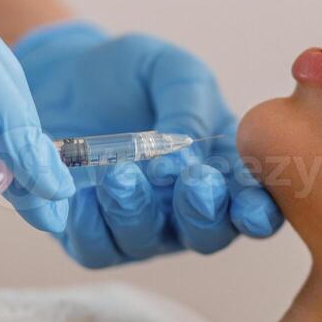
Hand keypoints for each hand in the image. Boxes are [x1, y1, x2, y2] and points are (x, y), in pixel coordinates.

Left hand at [13, 20, 282, 266]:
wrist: (65, 73)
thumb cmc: (133, 76)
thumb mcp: (172, 72)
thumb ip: (189, 108)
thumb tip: (186, 157)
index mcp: (224, 173)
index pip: (254, 208)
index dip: (257, 212)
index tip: (248, 202)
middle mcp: (187, 210)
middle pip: (208, 236)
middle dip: (203, 213)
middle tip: (194, 179)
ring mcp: (141, 227)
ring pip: (147, 242)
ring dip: (138, 211)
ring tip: (121, 172)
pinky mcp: (91, 234)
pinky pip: (96, 249)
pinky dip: (91, 224)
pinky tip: (84, 193)